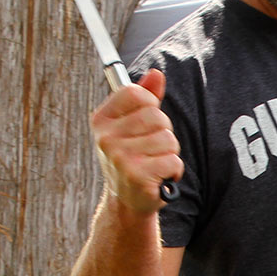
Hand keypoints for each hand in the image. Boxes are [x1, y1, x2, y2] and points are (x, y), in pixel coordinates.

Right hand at [89, 68, 182, 212]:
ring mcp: (120, 158)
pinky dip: (174, 170)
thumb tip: (156, 74)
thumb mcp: (133, 124)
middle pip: (156, 116)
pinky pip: (173, 161)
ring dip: (170, 153)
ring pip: (168, 139)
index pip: (135, 93)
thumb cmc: (132, 157)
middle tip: (152, 149)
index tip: (146, 121)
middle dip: (164, 132)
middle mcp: (106, 138)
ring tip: (155, 164)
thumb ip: (145, 97)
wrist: (127, 201)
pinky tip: (160, 178)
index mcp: (102, 120)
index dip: (150, 104)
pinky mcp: (137, 177)